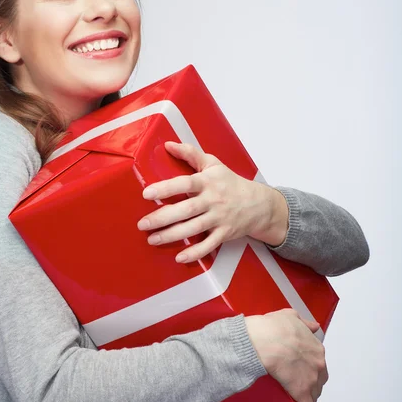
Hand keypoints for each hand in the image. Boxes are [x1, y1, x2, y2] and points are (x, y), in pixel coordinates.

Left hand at [136, 141, 288, 262]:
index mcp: (208, 182)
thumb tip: (168, 145)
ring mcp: (219, 218)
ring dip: (171, 236)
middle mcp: (213, 200)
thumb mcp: (213, 164)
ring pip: (193, 229)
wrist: (259, 204)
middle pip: (186, 210)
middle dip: (162, 218)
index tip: (147, 194)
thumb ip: (190, 153)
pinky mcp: (224, 234)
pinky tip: (179, 257)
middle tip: (142, 223)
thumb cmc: (231, 182)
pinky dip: (195, 253)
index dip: (166, 189)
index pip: (185, 184)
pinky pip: (209, 246)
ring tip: (152, 239)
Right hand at [245, 309, 328, 401]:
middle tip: (292, 380)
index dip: (307, 365)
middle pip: (318, 378)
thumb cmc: (274, 329)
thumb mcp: (290, 316)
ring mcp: (312, 380)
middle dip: (308, 381)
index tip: (297, 366)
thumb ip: (303, 322)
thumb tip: (312, 326)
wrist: (265, 341)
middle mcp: (318, 364)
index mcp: (316, 347)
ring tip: (290, 394)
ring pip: (313, 394)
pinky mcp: (302, 393)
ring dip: (304, 396)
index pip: (317, 361)